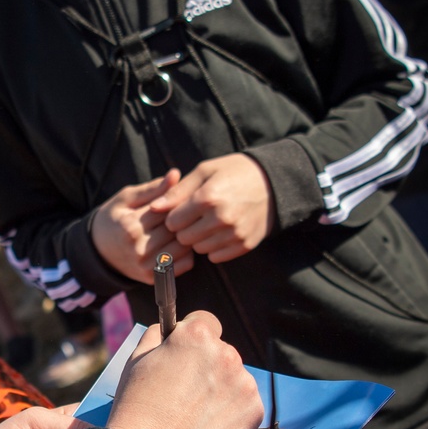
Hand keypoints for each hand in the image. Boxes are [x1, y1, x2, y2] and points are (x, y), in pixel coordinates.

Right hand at [90, 170, 192, 282]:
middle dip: (184, 219)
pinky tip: (179, 244)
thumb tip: (176, 174)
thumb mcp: (126, 199)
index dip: (177, 202)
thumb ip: (152, 188)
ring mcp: (146, 265)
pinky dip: (187, 254)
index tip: (179, 199)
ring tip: (183, 228)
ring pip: (184, 246)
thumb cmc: (113, 219)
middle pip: (177, 229)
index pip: (168, 209)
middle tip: (187, 212)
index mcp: (131, 225)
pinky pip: (184, 264)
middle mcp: (139, 248)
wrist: (98, 252)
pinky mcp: (152, 278)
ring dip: (187, 236)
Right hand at [107, 312, 262, 428]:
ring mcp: (244, 383)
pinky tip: (208, 426)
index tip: (184, 355)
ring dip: (220, 390)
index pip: (205, 322)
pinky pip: (244, 405)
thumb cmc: (138, 407)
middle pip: (221, 352)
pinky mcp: (254, 411)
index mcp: (196, 335)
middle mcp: (226, 354)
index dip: (191, 339)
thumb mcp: (136, 359)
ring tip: (194, 414)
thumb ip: (156, 335)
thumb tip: (170, 329)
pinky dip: (230, 413)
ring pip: (234, 379)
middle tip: (183, 393)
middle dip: (207, 366)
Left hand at [150, 154, 273, 263]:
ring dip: (199, 239)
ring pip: (199, 249)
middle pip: (184, 239)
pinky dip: (214, 247)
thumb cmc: (234, 172)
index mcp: (208, 198)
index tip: (182, 209)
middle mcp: (221, 218)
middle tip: (195, 217)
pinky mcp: (245, 245)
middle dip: (185, 229)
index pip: (173, 222)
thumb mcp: (205, 171)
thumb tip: (153, 207)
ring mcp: (235, 234)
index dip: (174, 216)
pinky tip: (220, 232)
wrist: (274, 183)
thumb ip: (177, 191)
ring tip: (209, 222)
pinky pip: (216, 257)